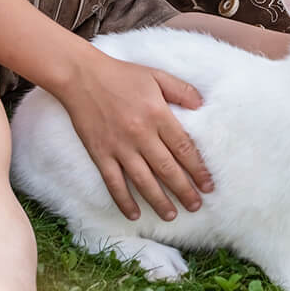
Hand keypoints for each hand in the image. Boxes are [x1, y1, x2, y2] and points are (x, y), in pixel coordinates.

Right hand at [50, 54, 213, 220]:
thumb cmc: (121, 75)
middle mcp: (141, 134)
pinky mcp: (100, 153)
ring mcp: (119, 146)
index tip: (208, 185)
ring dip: (159, 201)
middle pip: (167, 169)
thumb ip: (181, 90)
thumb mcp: (156, 76)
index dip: (198, 169)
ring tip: (171, 215)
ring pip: (144, 181)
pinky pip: (114, 183)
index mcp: (158, 114)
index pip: (184, 148)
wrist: (82, 76)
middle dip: (184, 190)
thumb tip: (202, 106)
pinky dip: (124, 200)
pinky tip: (134, 214)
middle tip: (196, 206)